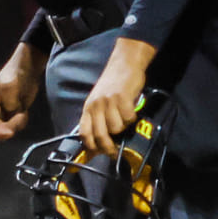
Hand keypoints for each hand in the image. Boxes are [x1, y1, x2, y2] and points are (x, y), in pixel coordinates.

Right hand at [0, 44, 43, 140]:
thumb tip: (12, 115)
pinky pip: (15, 126)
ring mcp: (2, 114)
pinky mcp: (12, 115)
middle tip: (20, 118)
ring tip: (22, 110)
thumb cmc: (14, 74)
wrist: (27, 69)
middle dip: (8, 128)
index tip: (9, 133)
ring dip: (16, 124)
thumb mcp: (10, 87)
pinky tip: (24, 111)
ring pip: (6, 130)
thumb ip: (10, 104)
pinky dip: (21, 122)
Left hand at [77, 37, 155, 157]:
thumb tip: (95, 147)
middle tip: (115, 152)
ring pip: (116, 128)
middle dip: (108, 147)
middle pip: (100, 135)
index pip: (84, 133)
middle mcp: (95, 106)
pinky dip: (132, 118)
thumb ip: (96, 121)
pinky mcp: (122, 98)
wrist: (124, 64)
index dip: (91, 147)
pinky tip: (131, 110)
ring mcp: (108, 102)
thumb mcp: (98, 103)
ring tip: (125, 118)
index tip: (99, 154)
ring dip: (123, 127)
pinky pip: (129, 118)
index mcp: (88, 108)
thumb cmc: (112, 86)